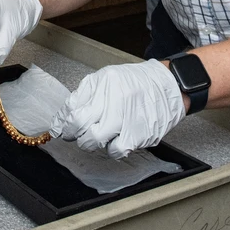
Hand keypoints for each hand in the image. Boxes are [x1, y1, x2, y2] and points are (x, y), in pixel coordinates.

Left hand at [50, 60, 185, 158]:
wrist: (168, 86)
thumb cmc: (138, 83)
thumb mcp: (108, 78)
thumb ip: (85, 95)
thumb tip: (64, 116)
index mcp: (104, 84)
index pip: (73, 107)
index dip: (63, 122)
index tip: (60, 128)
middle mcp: (114, 99)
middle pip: (80, 124)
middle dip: (72, 134)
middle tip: (73, 135)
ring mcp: (127, 118)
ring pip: (94, 139)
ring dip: (89, 143)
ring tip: (93, 138)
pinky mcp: (139, 134)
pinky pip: (116, 150)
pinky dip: (111, 150)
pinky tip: (113, 142)